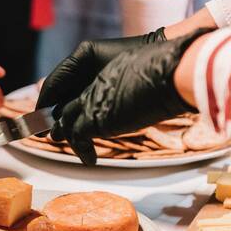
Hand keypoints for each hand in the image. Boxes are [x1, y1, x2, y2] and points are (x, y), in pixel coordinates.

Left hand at [50, 28, 210, 164]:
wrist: (169, 71)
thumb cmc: (172, 70)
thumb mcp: (150, 76)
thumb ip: (141, 86)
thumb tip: (163, 97)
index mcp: (108, 73)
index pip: (84, 91)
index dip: (78, 104)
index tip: (76, 115)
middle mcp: (96, 86)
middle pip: (69, 105)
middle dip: (62, 119)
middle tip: (57, 131)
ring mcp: (92, 102)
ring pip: (67, 121)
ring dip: (65, 134)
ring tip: (67, 146)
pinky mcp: (93, 117)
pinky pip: (77, 136)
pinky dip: (81, 149)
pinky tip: (89, 160)